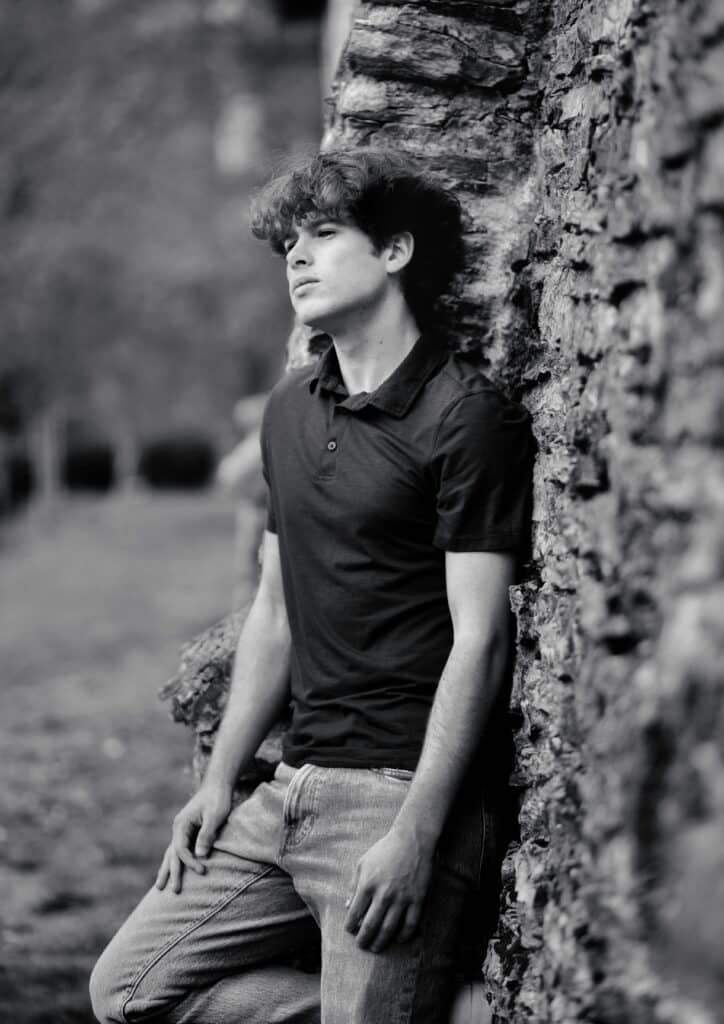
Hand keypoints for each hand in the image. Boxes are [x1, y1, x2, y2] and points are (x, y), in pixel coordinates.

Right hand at [155, 784, 231, 893]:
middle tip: (174, 892)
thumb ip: (206, 835)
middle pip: (173, 854)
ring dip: (167, 869)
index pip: (181, 849)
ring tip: (159, 887)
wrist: (217, 785)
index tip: (202, 872)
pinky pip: (179, 850)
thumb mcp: (215, 815)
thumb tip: (200, 856)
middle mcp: (178, 828)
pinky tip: (171, 870)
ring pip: (172, 853)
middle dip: (172, 873)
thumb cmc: (217, 799)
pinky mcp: (188, 832)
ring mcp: (182, 830)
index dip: (190, 862)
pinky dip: (175, 861)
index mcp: (182, 824)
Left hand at [344, 824, 433, 953]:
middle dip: (363, 939)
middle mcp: (383, 894)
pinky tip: (398, 939)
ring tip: (376, 948)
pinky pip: (410, 924)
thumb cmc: (385, 849)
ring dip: (381, 942)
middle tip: (362, 945)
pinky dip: (404, 935)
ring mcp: (401, 898)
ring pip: (389, 929)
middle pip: (370, 926)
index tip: (350, 931)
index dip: (350, 926)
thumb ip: (353, 884)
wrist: (412, 839)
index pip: (355, 913)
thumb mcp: (363, 862)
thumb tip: (348, 906)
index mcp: (367, 884)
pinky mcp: (417, 899)